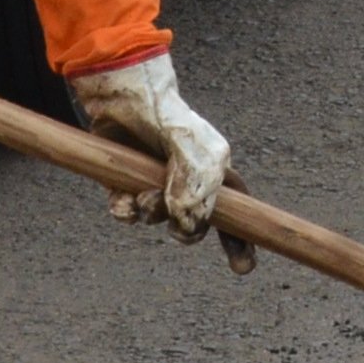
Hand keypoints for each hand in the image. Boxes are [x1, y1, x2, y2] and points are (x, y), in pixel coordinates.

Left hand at [72, 56, 229, 240]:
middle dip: (185, 230)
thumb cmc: (165, 117)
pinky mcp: (123, 180)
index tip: (244, 267)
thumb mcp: (191, 153)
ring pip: (156, 218)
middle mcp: (186, 179)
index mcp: (214, 169)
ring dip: (150, 213)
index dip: (241, 240)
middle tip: (177, 229)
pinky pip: (126, 211)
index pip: (236, 211)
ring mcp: (154, 181)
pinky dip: (123, 211)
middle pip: (194, 224)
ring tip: (143, 196)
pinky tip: (120, 201)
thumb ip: (195, 191)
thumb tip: (186, 224)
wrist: (120, 95)